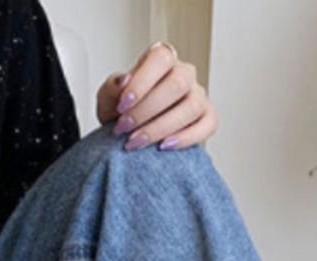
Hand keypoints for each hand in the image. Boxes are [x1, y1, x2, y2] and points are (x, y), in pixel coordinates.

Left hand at [95, 40, 217, 152]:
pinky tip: (163, 146)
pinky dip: (186, 138)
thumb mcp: (109, 98)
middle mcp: (184, 73)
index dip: (142, 82)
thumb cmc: (122, 112)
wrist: (130, 135)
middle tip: (123, 128)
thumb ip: (112, 87)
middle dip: (147, 110)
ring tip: (136, 142)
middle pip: (177, 84)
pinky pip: (207, 125)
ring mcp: (198, 95)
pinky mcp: (207, 118)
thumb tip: (123, 81)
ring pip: (192, 106)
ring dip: (161, 127)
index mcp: (161, 60)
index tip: (121, 105)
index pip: (160, 59)